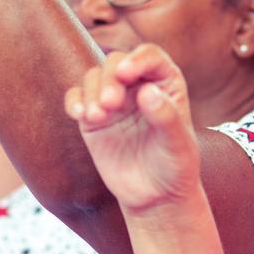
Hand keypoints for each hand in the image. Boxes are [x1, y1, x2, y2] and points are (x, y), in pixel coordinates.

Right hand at [64, 44, 200, 215]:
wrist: (155, 196)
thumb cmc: (175, 166)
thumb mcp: (178, 144)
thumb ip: (166, 117)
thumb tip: (147, 92)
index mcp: (165, 82)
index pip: (150, 56)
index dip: (137, 59)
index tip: (126, 73)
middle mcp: (137, 85)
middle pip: (115, 62)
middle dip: (109, 78)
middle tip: (111, 103)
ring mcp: (114, 100)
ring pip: (94, 77)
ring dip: (91, 91)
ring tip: (98, 116)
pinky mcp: (93, 118)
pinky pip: (77, 98)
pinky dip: (74, 102)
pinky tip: (79, 115)